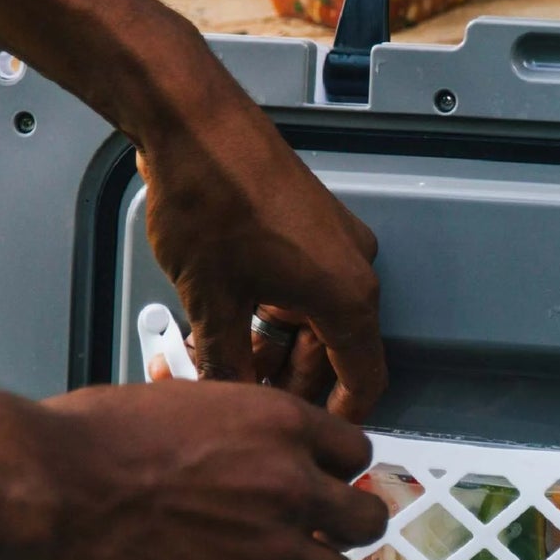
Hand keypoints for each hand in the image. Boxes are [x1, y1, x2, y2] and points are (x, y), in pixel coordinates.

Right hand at [0, 381, 388, 559]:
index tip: (326, 486)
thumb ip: (235, 431)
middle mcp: (290, 485)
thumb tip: (243, 448)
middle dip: (347, 530)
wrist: (45, 491)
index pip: (357, 453)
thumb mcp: (183, 402)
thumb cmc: (90, 438)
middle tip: (322, 537)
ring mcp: (269, 549)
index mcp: (280, 423)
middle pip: (367, 521)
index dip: (340, 474)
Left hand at [136, 78, 386, 421]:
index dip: (342, 417)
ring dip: (280, 347)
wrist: (193, 120)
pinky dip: (278, 310)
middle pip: (337, 350)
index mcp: (347, 297)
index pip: (365, 379)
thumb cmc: (211, 196)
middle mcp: (354, 268)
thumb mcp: (212, 301)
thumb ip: (227, 363)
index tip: (324, 439)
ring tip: (231, 363)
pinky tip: (236, 321)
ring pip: (317, 318)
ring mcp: (336, 241)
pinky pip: (306, 284)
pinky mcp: (312, 221)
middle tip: (254, 403)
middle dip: (295, 382)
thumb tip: (228, 394)